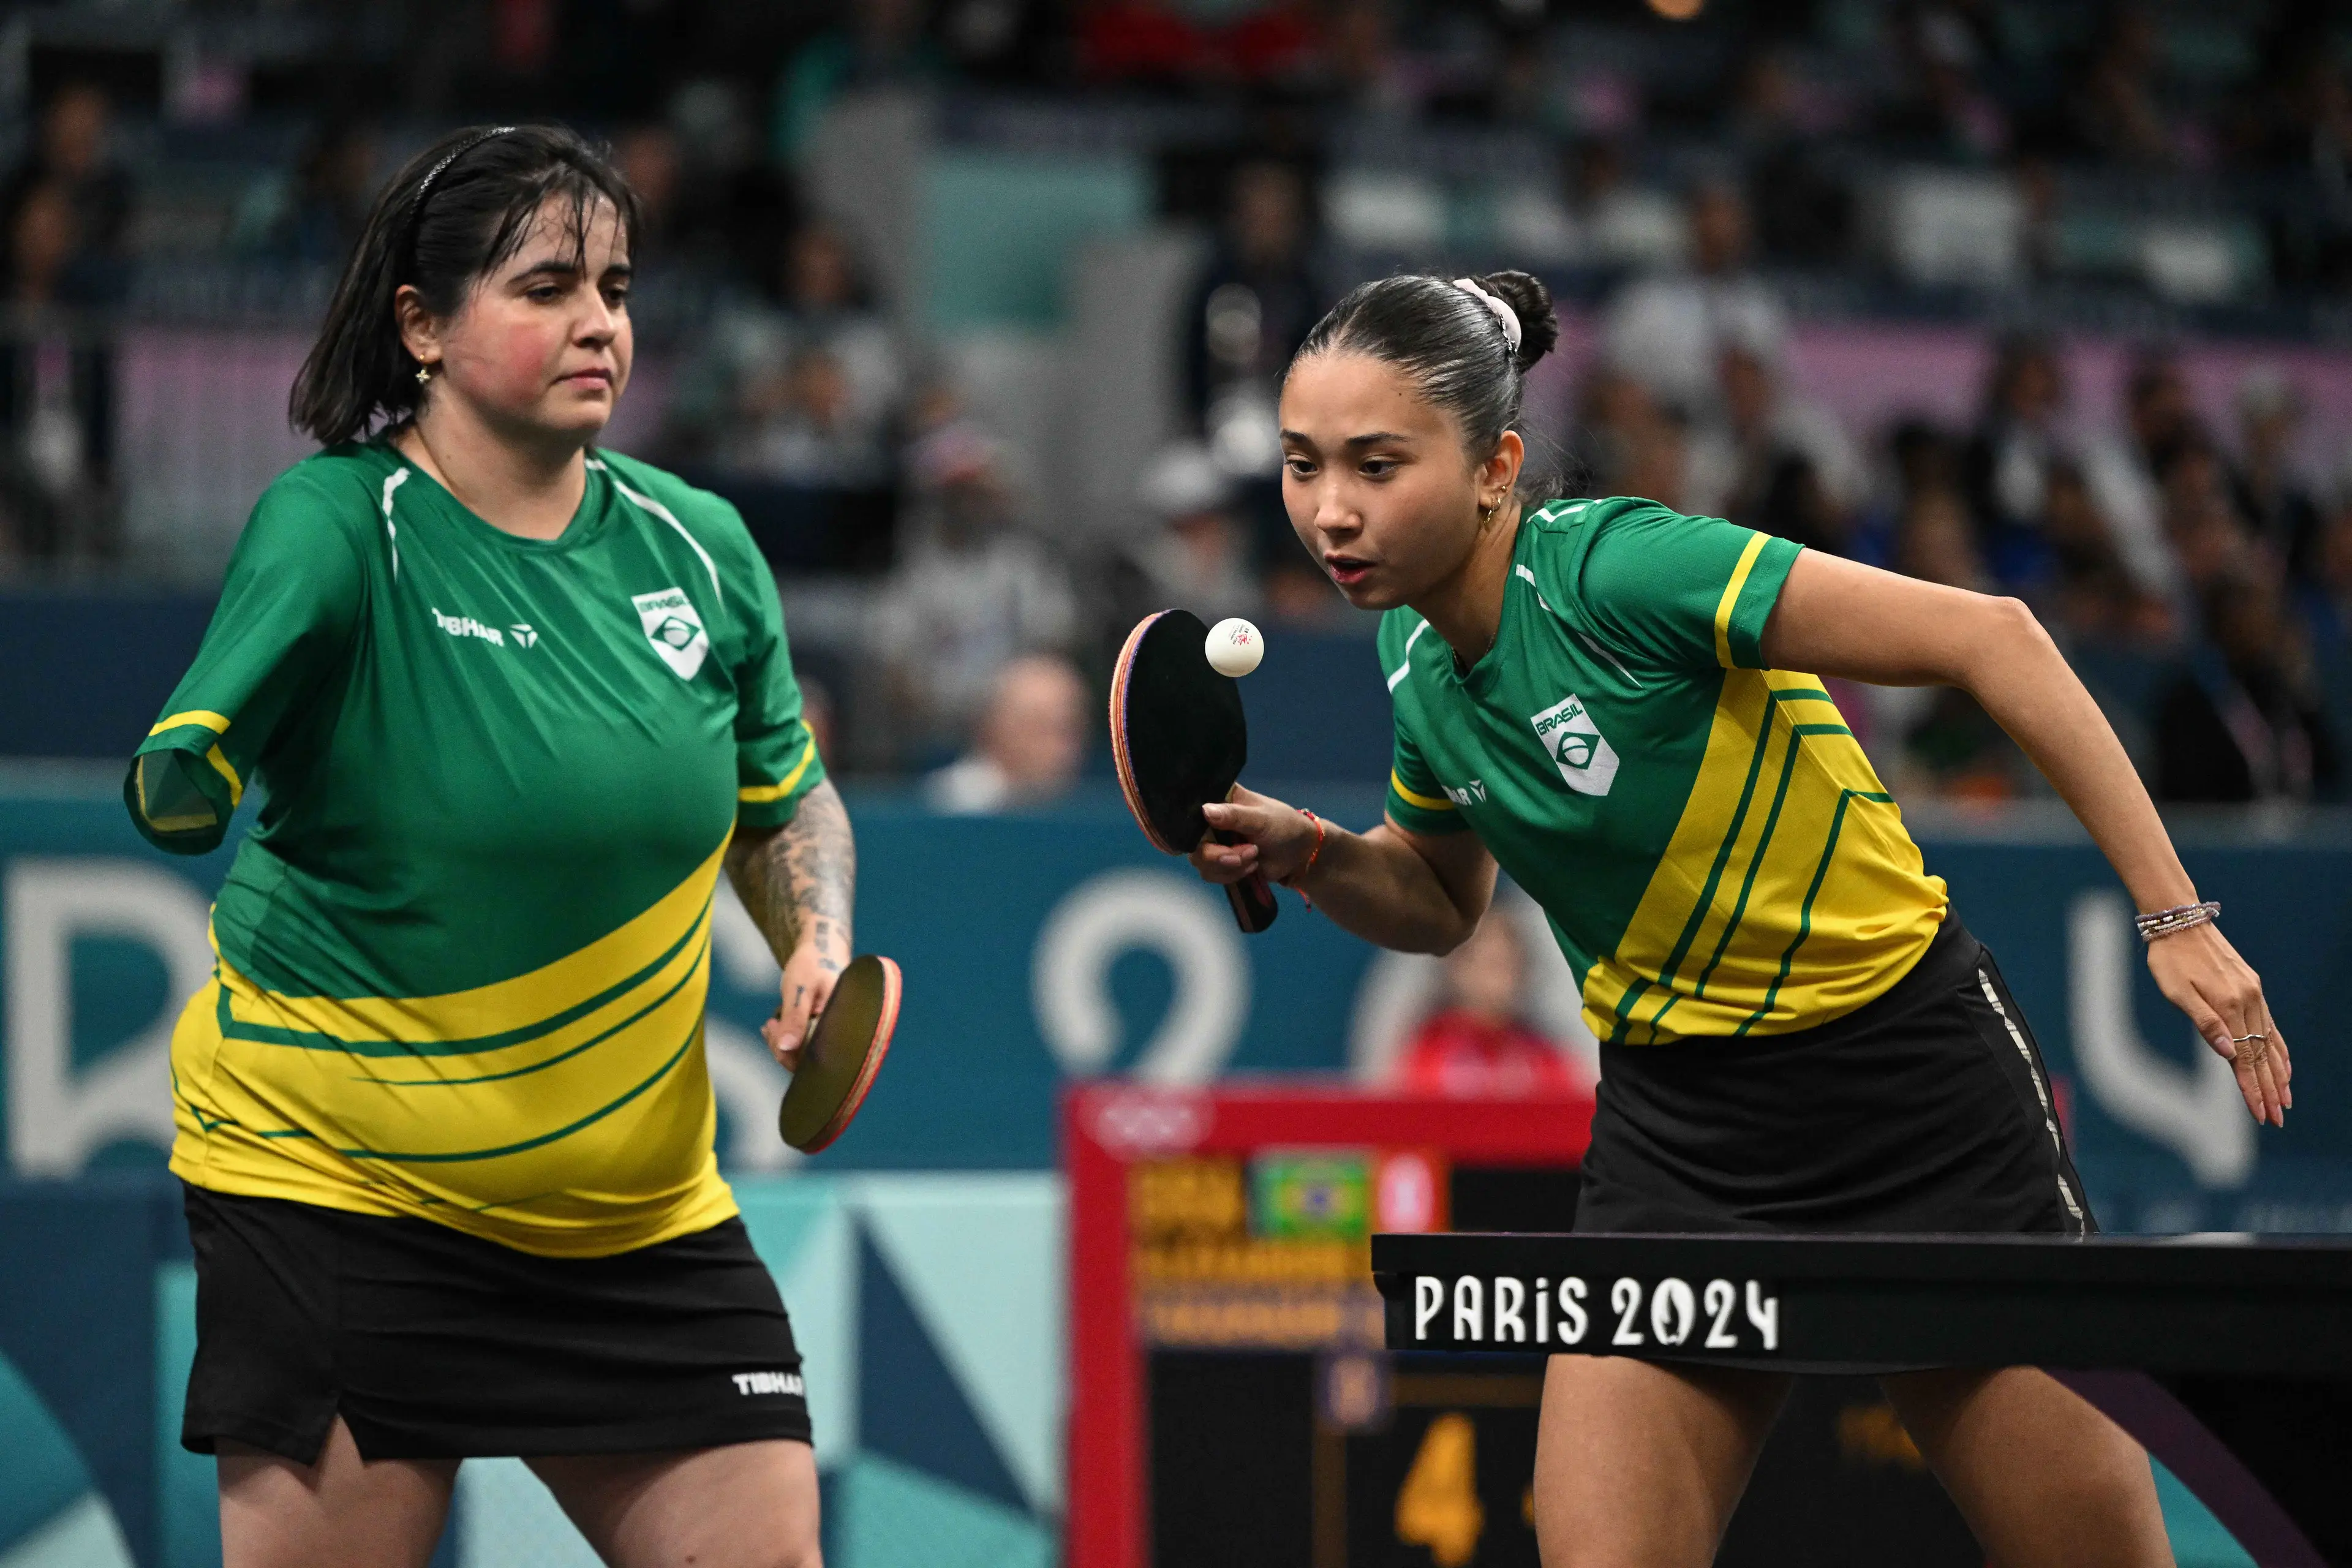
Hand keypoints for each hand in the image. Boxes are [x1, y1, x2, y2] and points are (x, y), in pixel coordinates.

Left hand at [765, 936, 847, 1071]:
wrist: (821, 947)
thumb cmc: (813, 964)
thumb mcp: (800, 989)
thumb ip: (795, 1019)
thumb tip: (785, 1048)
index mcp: (843, 1024)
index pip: (815, 1056)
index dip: (790, 1055)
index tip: (772, 1031)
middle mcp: (841, 1032)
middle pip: (810, 1059)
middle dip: (783, 1048)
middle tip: (768, 1027)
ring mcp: (832, 1031)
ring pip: (805, 1053)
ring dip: (783, 1043)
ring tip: (769, 1025)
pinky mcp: (824, 1029)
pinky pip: (805, 1043)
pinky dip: (788, 1037)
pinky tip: (775, 1026)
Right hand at [1194, 785, 1319, 886]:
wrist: (1299, 854)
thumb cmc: (1283, 826)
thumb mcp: (1261, 819)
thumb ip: (1234, 816)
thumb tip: (1205, 810)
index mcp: (1220, 799)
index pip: (1192, 807)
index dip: (1192, 823)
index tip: (1208, 834)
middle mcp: (1211, 820)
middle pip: (1193, 841)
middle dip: (1217, 855)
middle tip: (1242, 856)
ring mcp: (1214, 842)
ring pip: (1200, 861)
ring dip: (1229, 866)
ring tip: (1254, 858)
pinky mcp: (1220, 863)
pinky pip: (1211, 874)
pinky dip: (1231, 875)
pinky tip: (1252, 868)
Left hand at [2145, 921, 2290, 1126]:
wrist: (2180, 922)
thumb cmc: (2169, 959)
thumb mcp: (2176, 991)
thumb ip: (2203, 1023)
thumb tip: (2227, 1053)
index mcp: (2228, 1006)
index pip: (2243, 1059)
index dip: (2251, 1088)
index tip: (2260, 1114)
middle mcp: (2248, 1002)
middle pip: (2261, 1056)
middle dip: (2269, 1090)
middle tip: (2277, 1119)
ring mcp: (2253, 994)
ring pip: (2270, 1042)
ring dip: (2278, 1073)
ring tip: (2285, 1099)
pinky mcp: (2252, 987)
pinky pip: (2270, 1024)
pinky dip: (2279, 1048)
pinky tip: (2283, 1063)